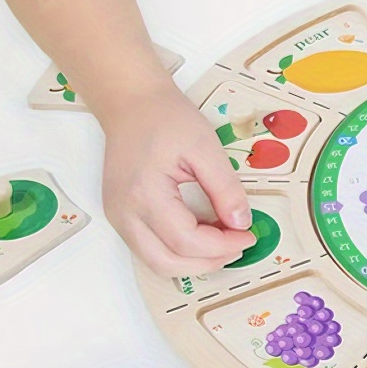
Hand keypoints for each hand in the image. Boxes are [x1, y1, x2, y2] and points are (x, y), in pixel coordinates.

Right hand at [101, 84, 254, 275]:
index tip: (248, 235)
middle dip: (208, 262)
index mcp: (144, 195)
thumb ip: (225, 188)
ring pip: (155, 262)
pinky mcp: (120, 215)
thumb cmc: (167, 119)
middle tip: (238, 245)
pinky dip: (178, 250)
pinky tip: (202, 233)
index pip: (186, 241)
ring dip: (192, 261)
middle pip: (166, 263)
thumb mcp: (206, 148)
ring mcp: (117, 217)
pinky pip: (149, 247)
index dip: (222, 246)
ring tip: (223, 241)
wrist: (132, 104)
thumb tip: (241, 223)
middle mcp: (124, 214)